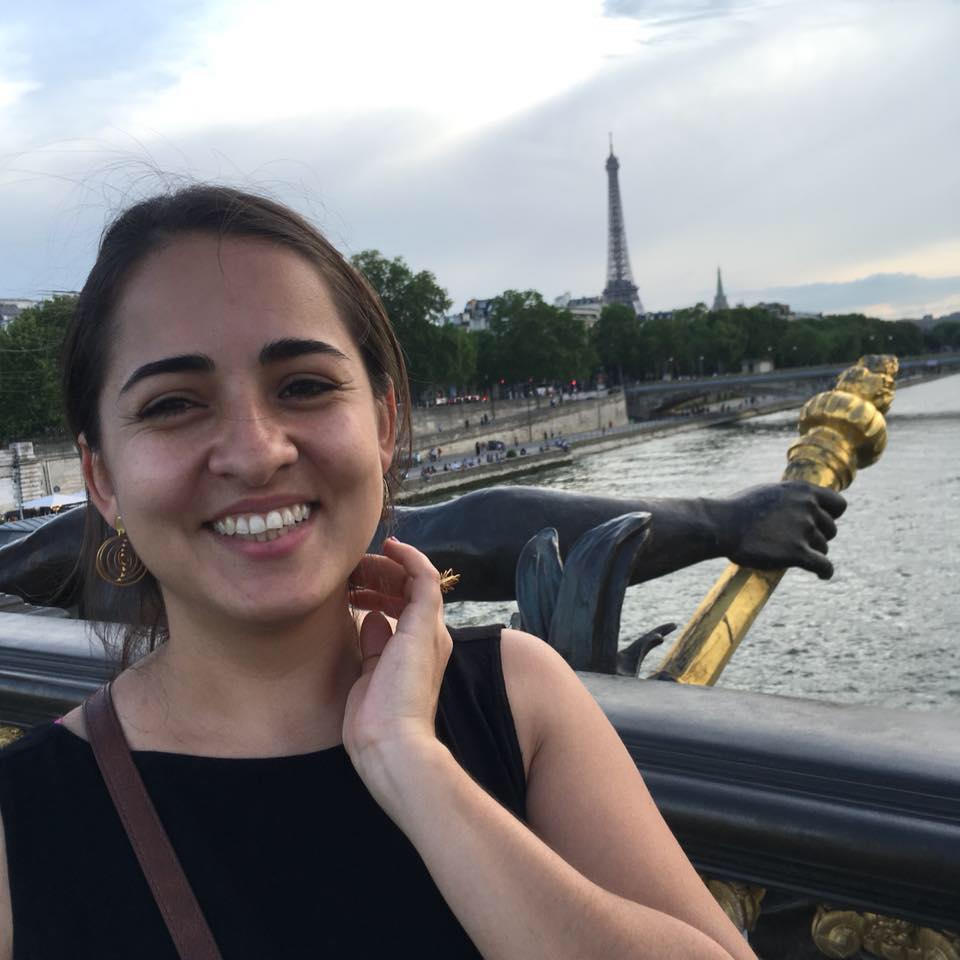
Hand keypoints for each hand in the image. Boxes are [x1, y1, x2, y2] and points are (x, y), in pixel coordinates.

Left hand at [342, 537, 452, 775]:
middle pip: (410, 591)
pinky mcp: (425, 623)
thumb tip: (372, 619)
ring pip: (416, 580)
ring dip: (388, 566)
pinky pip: (424, 576)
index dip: (379, 594)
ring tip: (360, 564)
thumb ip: (374, 647)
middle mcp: (430, 638)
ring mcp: (430, 629)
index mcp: (417, 654)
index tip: (353, 590)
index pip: (404, 610)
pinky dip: (409, 557)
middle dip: (380, 577)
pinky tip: (390, 548)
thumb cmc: (376, 723)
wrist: (392, 744)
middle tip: (352, 574)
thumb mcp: (369, 677)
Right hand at [716, 482, 846, 578]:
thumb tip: (800, 505)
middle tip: (800, 542)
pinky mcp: (797, 552)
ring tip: (794, 555)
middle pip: (830, 529)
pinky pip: (823, 566)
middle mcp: (808, 507)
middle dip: (819, 536)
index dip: (831, 516)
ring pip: (823, 547)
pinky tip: (822, 575)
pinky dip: (825, 572)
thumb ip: (790, 499)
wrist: (722, 525)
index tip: (822, 523)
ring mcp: (804, 529)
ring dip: (813, 553)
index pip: (839, 505)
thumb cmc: (738, 509)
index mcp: (803, 490)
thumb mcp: (769, 493)